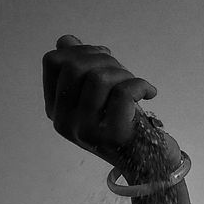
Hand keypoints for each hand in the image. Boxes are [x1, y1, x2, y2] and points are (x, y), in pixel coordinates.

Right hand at [41, 35, 178, 175]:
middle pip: (74, 66)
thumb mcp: (99, 94)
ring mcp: (85, 130)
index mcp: (56, 109)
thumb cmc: (125, 124)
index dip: (81, 51)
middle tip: (124, 73)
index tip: (105, 59)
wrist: (149, 162)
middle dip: (105, 60)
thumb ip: (80, 69)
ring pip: (98, 77)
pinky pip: (123, 92)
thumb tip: (65, 41)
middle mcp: (64, 121)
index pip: (53, 62)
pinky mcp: (112, 135)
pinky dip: (141, 85)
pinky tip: (150, 93)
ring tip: (136, 86)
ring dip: (124, 73)